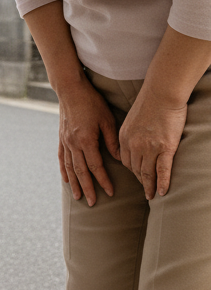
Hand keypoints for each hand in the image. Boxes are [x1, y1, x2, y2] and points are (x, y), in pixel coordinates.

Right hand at [57, 78, 119, 206]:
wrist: (70, 89)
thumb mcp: (107, 119)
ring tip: (78, 197)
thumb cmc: (91, 102)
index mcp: (86, 140)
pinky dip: (63, 170)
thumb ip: (112, 141)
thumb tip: (121, 160)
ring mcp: (65, 141)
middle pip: (80, 171)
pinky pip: (61, 158)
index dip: (103, 180)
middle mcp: (73, 143)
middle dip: (87, 188)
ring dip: (74, 183)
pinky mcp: (61, 137)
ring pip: (69, 167)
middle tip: (93, 203)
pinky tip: (66, 179)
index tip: (111, 192)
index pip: (95, 166)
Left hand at [119, 83, 186, 197]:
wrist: (162, 93)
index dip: (132, 172)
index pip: (125, 161)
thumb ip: (129, 134)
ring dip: (149, 186)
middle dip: (140, 182)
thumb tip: (131, 146)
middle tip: (145, 192)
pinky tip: (162, 192)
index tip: (137, 178)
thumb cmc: (149, 103)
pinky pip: (162, 170)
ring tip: (151, 196)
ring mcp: (149, 147)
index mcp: (123, 137)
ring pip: (147, 173)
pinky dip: (162, 183)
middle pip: (135, 170)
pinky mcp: (165, 147)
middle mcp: (134, 144)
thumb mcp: (131, 120)